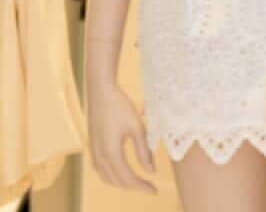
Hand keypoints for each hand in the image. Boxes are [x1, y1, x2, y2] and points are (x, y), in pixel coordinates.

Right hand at [87, 78, 155, 193]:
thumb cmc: (121, 107)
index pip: (128, 178)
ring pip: (107, 178)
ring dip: (123, 182)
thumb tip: (151, 171)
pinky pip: (101, 170)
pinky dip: (113, 176)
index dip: (142, 187)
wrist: (101, 93)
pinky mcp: (92, 147)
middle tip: (151, 187)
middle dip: (134, 186)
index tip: (155, 190)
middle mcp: (99, 157)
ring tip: (140, 182)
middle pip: (117, 181)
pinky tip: (124, 172)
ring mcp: (93, 153)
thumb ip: (143, 151)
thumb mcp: (137, 128)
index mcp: (111, 153)